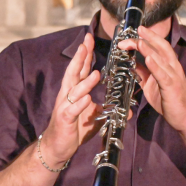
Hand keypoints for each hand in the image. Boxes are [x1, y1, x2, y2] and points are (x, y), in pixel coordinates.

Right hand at [39, 32, 101, 166]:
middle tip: (86, 43)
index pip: (80, 68)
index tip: (89, 38)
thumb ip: (106, 108)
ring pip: (74, 90)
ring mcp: (65, 106)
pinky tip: (87, 99)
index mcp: (74, 91)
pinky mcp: (64, 119)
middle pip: (73, 72)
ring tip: (95, 73)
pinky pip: (73, 110)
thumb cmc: (74, 128)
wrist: (58, 147)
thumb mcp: (94, 116)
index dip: (84, 54)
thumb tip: (127, 109)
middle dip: (80, 58)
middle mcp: (68, 95)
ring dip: (85, 82)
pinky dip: (80, 104)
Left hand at [125, 26, 185, 131]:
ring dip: (148, 49)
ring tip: (138, 41)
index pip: (158, 47)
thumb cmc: (170, 101)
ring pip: (161, 58)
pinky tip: (148, 59)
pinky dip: (155, 66)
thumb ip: (143, 73)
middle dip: (147, 38)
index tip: (136, 32)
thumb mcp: (152, 85)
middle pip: (161, 47)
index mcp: (169, 66)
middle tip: (135, 30)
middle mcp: (173, 67)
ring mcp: (174, 76)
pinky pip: (162, 75)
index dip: (148, 38)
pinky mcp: (172, 87)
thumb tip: (131, 64)